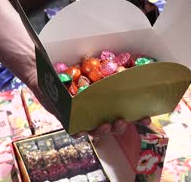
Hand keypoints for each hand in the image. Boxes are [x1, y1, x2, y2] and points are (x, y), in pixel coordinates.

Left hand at [27, 71, 151, 140]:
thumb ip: (109, 66)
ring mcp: (80, 116)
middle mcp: (95, 111)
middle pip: (111, 125)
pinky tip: (82, 131)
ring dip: (102, 131)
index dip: (137, 118)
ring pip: (94, 130)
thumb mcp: (94, 65)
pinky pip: (72, 129)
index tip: (148, 118)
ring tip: (106, 125)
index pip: (126, 112)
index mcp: (106, 100)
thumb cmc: (73, 65)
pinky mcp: (64, 117)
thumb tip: (132, 59)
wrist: (42, 66)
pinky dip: (78, 132)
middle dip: (119, 127)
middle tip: (122, 121)